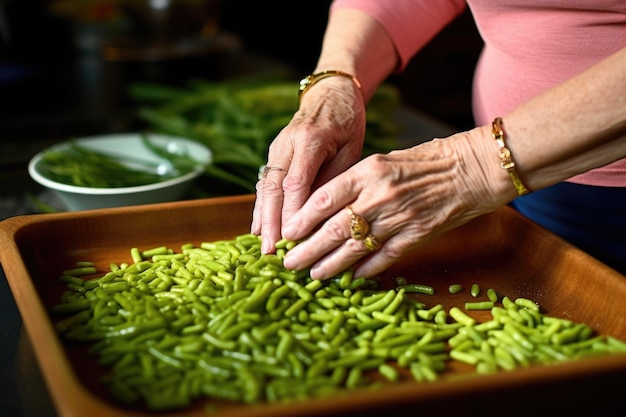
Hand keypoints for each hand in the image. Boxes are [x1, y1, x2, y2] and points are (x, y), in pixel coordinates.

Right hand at [251, 78, 366, 253]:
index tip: (292, 238)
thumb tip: (322, 214)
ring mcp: (277, 148)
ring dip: (263, 218)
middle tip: (271, 250)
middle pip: (274, 187)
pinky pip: (265, 183)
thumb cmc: (348, 122)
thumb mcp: (351, 148)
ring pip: (265, 187)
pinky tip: (258, 228)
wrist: (331, 94)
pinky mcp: (274, 154)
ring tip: (263, 246)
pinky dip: (261, 207)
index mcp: (310, 139)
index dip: (291, 212)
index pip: (296, 183)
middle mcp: (287, 143)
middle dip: (271, 222)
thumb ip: (335, 178)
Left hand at [280, 127, 508, 279]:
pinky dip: (366, 270)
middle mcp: (380, 195)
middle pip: (334, 228)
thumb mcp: (385, 160)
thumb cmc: (426, 161)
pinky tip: (351, 279)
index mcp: (369, 171)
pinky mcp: (417, 236)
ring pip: (356, 247)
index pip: (325, 198)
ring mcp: (399, 218)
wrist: (473, 168)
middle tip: (289, 262)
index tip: (287, 233)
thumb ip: (356, 182)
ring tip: (312, 274)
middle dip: (308, 248)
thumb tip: (324, 208)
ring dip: (331, 264)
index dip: (302, 219)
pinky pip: (385, 257)